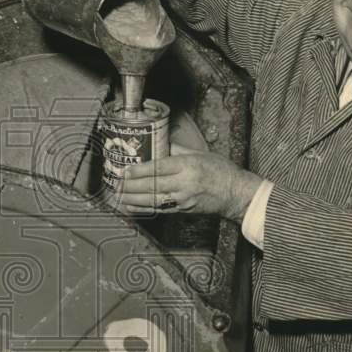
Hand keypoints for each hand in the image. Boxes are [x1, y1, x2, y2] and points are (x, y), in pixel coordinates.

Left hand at [116, 143, 263, 221]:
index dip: (140, 170)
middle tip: (116, 184)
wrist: (235, 194)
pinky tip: (130, 206)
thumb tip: (160, 141)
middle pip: (152, 185)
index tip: (126, 170)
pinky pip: (159, 209)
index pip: (159, 167)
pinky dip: (143, 208)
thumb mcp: (200, 153)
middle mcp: (184, 183)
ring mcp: (182, 199)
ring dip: (133, 198)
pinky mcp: (182, 210)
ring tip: (117, 196)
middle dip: (131, 185)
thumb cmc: (220, 171)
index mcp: (187, 166)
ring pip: (152, 199)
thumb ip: (177, 149)